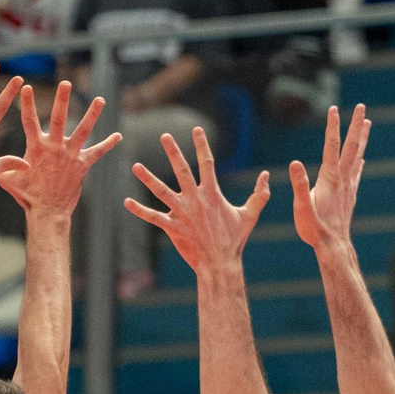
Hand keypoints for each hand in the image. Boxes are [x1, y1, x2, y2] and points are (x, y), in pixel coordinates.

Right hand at [0, 80, 121, 214]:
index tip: (25, 87)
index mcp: (36, 148)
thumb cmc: (27, 196)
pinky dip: (108, 144)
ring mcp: (70, 155)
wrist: (48, 212)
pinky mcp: (82, 165)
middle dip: (62, 99)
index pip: (29, 120)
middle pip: (60, 118)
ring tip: (100, 99)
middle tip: (66, 83)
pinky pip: (98, 152)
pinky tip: (118, 135)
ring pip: (83, 130)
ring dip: (92, 114)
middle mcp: (55, 148)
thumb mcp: (8, 180)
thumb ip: (3, 165)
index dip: (26, 103)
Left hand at [126, 126, 269, 272]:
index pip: (207, 162)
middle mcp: (196, 200)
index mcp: (213, 194)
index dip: (202, 144)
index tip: (196, 129)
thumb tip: (268, 175)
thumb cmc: (234, 240)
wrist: (220, 264)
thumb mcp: (250, 215)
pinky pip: (153, 217)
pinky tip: (126, 202)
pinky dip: (139, 210)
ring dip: (148, 178)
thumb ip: (259, 194)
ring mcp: (183, 213)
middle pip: (182, 170)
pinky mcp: (173, 227)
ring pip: (162, 191)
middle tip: (164, 135)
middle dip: (173, 151)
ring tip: (136, 166)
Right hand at [289, 103, 369, 252]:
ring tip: (368, 123)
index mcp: (330, 178)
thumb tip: (294, 163)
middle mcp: (343, 179)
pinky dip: (360, 160)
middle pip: (351, 146)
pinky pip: (357, 172)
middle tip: (362, 107)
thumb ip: (300, 185)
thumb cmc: (314, 229)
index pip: (332, 146)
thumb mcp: (302, 207)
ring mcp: (349, 186)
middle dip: (356, 125)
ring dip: (362, 138)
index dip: (332, 126)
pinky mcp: (350, 195)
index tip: (334, 108)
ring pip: (357, 156)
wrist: (333, 246)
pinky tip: (362, 158)